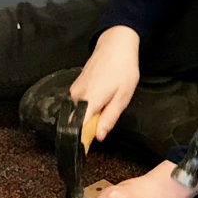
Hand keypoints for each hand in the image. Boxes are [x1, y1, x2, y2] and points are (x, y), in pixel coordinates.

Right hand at [69, 26, 139, 143]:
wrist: (115, 45)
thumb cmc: (123, 70)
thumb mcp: (123, 97)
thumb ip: (109, 118)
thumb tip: (99, 137)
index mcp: (90, 101)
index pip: (77, 129)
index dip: (80, 142)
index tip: (84, 152)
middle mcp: (77, 97)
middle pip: (77, 123)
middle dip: (88, 128)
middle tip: (105, 121)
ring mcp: (74, 91)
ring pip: (79, 113)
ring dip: (90, 116)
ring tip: (106, 105)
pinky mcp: (75, 86)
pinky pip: (79, 104)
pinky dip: (88, 107)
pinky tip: (101, 98)